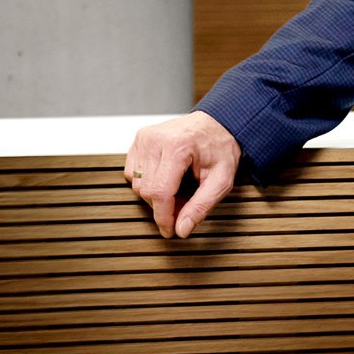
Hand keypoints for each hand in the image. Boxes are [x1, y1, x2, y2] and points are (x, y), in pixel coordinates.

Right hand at [125, 110, 240, 238]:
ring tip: (177, 190)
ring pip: (137, 183)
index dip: (163, 218)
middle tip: (182, 207)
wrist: (218, 123)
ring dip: (155, 195)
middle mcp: (156, 140)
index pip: (160, 192)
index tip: (170, 231)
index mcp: (177, 147)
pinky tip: (165, 178)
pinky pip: (132, 172)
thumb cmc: (221, 147)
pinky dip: (147, 181)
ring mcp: (145, 137)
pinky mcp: (140, 139)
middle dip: (163, 207)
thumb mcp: (221, 180)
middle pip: (147, 190)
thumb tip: (182, 229)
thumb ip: (201, 206)